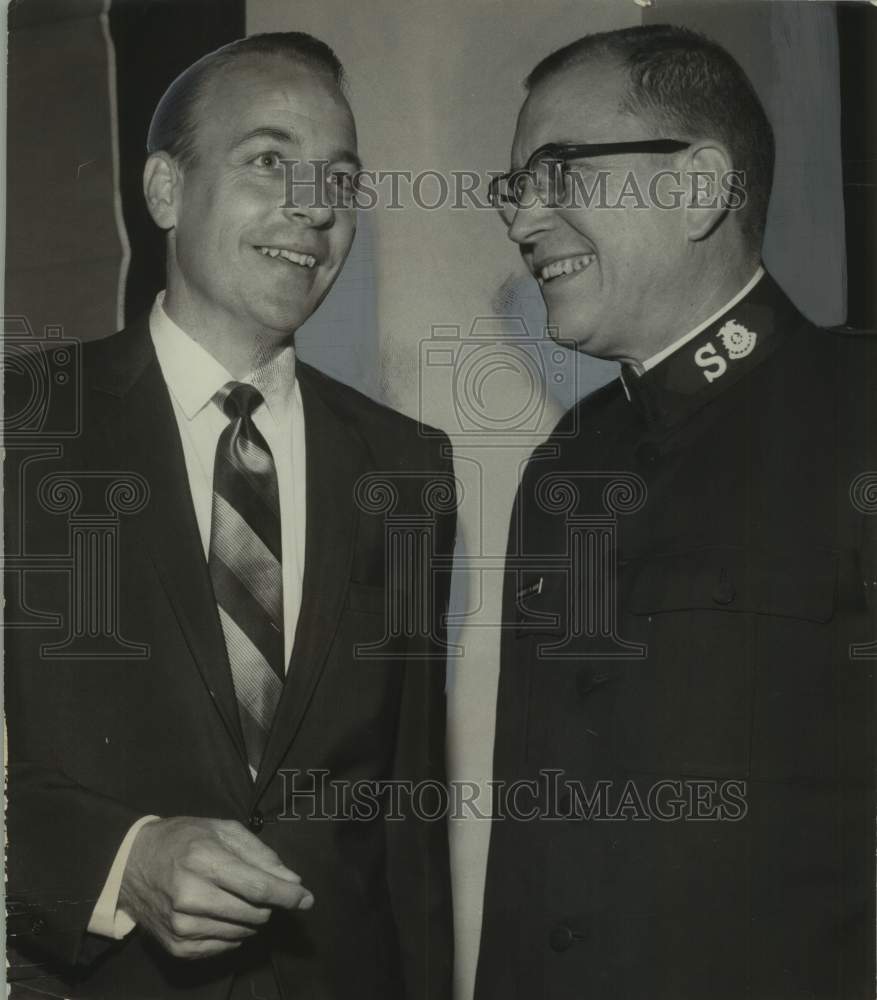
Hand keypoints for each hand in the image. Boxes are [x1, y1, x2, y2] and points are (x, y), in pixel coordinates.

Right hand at [119, 816, 312, 959]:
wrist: (131, 863)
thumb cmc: (183, 839)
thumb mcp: (222, 830)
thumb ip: (260, 854)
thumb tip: (291, 880)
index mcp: (204, 859)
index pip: (258, 887)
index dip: (287, 895)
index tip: (307, 899)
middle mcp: (191, 895)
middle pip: (253, 913)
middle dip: (268, 905)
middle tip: (260, 890)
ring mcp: (181, 924)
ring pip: (241, 933)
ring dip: (251, 919)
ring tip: (237, 899)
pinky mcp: (176, 945)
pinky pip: (222, 948)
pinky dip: (233, 934)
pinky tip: (224, 916)